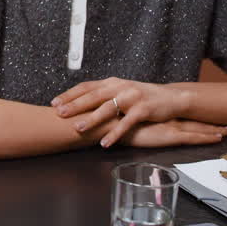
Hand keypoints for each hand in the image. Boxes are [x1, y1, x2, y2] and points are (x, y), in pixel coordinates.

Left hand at [51, 77, 191, 147]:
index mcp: (112, 82)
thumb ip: (104, 94)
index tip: (54, 103)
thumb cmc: (142, 96)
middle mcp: (120, 87)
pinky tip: (105, 142)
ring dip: (91, 119)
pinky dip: (115, 133)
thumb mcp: (121, 91)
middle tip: (60, 114)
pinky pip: (126, 123)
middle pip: (93, 96)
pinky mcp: (143, 109)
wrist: (171, 98)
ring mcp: (132, 97)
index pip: (86, 86)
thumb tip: (79, 102)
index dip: (69, 94)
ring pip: (107, 108)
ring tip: (78, 128)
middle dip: (74, 105)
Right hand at [120, 119, 226, 147]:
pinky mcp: (169, 136)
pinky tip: (218, 139)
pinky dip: (206, 138)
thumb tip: (131, 120)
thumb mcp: (125, 120)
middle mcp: (168, 118)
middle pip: (195, 120)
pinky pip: (192, 138)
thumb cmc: (113, 121)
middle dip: (213, 122)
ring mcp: (170, 127)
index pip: (183, 115)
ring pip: (198, 128)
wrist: (109, 122)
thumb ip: (132, 119)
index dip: (197, 114)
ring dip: (215, 129)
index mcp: (159, 115)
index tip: (210, 113)